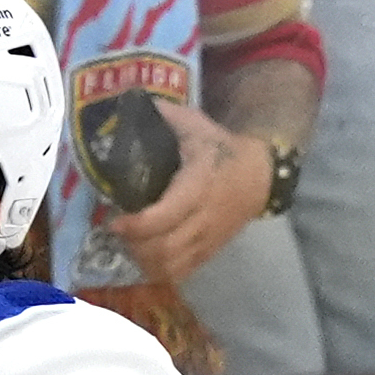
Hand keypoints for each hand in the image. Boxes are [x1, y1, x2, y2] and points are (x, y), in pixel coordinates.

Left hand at [99, 100, 274, 284]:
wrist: (260, 173)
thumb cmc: (220, 149)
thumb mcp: (197, 126)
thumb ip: (165, 116)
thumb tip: (131, 101)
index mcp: (199, 185)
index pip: (165, 216)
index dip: (136, 226)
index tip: (115, 221)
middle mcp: (205, 217)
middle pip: (164, 248)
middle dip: (135, 246)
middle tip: (119, 233)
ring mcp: (209, 238)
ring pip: (171, 266)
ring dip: (145, 261)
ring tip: (130, 245)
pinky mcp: (211, 251)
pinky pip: (182, 273)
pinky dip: (160, 271)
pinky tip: (147, 258)